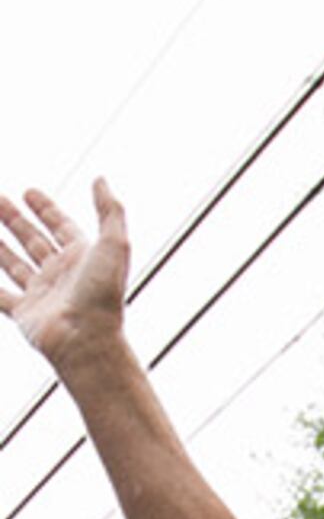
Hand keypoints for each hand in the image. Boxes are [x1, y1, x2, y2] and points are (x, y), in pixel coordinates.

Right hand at [0, 179, 133, 373]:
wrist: (86, 339)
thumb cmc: (102, 293)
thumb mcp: (114, 244)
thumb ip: (109, 211)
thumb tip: (100, 179)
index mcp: (84, 258)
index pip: (62, 226)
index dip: (47, 209)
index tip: (28, 191)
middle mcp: (63, 275)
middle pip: (35, 240)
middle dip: (16, 220)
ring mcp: (43, 294)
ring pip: (15, 263)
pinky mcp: (24, 313)